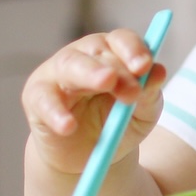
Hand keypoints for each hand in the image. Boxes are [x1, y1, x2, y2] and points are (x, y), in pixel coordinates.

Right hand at [21, 30, 167, 175]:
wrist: (88, 155)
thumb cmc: (117, 123)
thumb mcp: (142, 113)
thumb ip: (150, 94)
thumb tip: (158, 72)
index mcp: (112, 53)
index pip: (121, 40)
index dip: (134, 49)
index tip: (146, 66)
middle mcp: (84, 56)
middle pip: (97, 50)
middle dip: (117, 66)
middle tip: (131, 87)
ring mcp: (57, 73)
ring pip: (71, 65)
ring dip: (90, 73)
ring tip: (107, 82)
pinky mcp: (36, 97)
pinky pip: (44, 100)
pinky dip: (57, 112)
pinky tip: (69, 126)